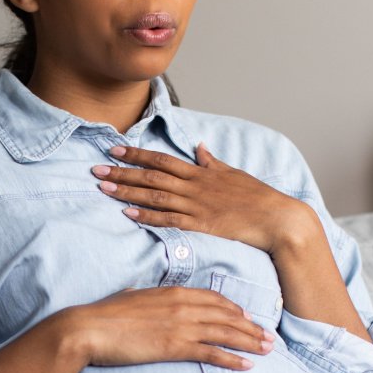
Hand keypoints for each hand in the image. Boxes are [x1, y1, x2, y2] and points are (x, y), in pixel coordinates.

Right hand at [65, 286, 274, 370]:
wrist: (89, 329)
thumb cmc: (104, 314)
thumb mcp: (128, 296)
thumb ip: (141, 294)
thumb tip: (137, 291)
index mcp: (173, 292)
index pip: (213, 298)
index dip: (234, 308)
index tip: (247, 317)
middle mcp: (183, 306)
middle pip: (227, 316)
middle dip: (251, 327)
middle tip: (269, 336)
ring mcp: (181, 326)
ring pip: (226, 333)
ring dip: (250, 342)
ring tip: (267, 350)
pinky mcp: (176, 347)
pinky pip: (212, 353)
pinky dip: (232, 359)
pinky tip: (247, 365)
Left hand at [92, 143, 319, 253]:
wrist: (277, 219)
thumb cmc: (257, 197)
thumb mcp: (233, 173)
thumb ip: (212, 162)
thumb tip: (199, 147)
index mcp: (200, 172)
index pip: (161, 159)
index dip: (136, 154)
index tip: (114, 149)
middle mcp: (194, 186)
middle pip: (151, 176)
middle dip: (122, 172)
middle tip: (95, 169)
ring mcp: (196, 206)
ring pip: (155, 196)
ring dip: (127, 192)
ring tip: (104, 189)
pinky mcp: (201, 225)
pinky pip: (168, 220)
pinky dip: (147, 216)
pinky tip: (128, 213)